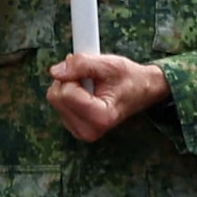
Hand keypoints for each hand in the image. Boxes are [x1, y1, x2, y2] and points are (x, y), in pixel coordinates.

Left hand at [45, 53, 169, 141]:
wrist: (141, 89)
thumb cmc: (129, 78)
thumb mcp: (108, 64)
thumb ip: (81, 64)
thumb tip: (55, 72)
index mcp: (100, 118)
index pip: (65, 92)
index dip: (75, 76)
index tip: (93, 76)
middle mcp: (89, 130)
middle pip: (56, 97)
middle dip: (70, 81)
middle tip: (91, 80)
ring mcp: (81, 132)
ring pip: (55, 100)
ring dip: (70, 87)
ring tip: (92, 87)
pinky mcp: (75, 128)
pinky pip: (58, 105)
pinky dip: (69, 95)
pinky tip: (87, 94)